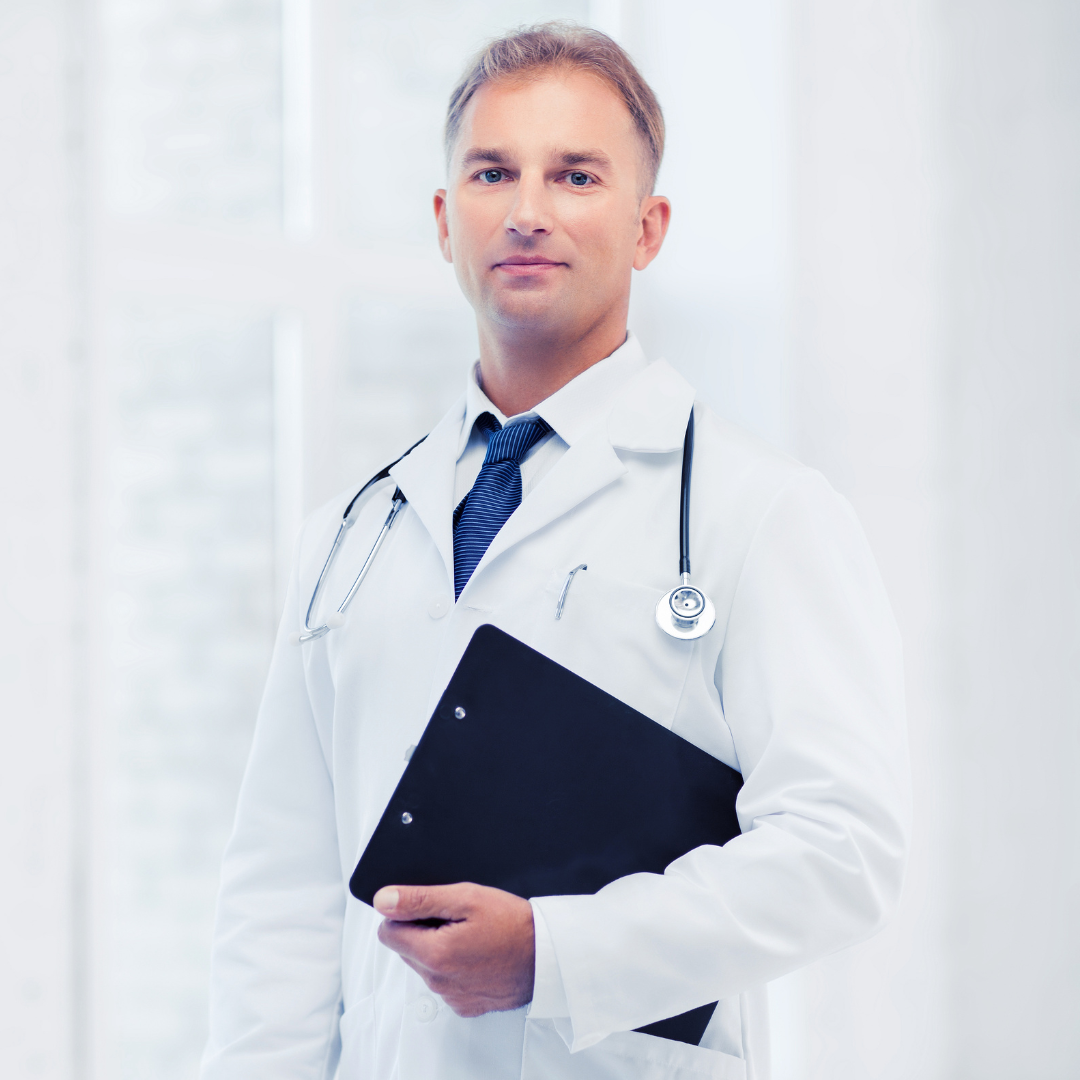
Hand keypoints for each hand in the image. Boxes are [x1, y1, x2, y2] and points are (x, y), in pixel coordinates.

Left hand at [373, 882, 534, 1016]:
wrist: (547, 955)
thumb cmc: (512, 924)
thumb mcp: (466, 898)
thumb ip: (420, 899)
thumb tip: (384, 900)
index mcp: (433, 954)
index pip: (387, 932)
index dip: (404, 914)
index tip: (429, 908)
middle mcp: (437, 981)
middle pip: (405, 949)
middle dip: (421, 931)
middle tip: (455, 918)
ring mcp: (450, 996)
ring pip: (423, 966)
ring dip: (436, 949)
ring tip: (469, 935)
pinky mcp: (464, 1005)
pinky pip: (444, 982)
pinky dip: (453, 967)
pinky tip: (476, 954)